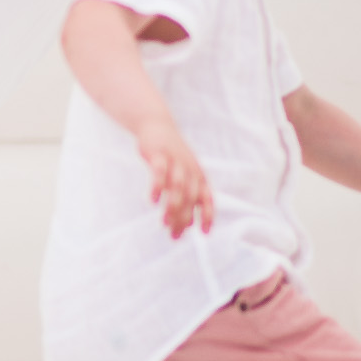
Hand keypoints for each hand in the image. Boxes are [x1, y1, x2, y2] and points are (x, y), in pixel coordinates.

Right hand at [136, 117, 212, 237]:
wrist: (157, 126)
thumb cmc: (171, 156)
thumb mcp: (183, 174)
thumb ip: (186, 195)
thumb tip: (185, 224)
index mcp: (198, 175)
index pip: (207, 198)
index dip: (208, 215)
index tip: (204, 232)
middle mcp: (190, 169)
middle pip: (191, 197)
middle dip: (184, 218)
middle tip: (174, 235)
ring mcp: (175, 161)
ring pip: (178, 187)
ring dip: (173, 206)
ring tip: (164, 222)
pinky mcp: (159, 154)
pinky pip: (160, 172)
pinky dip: (158, 187)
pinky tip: (153, 201)